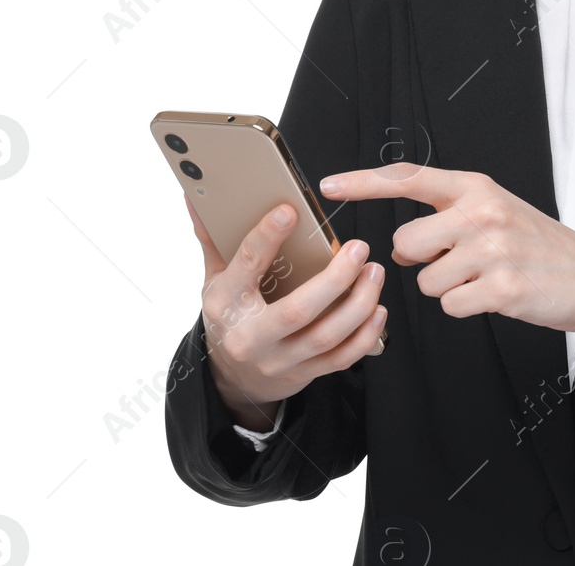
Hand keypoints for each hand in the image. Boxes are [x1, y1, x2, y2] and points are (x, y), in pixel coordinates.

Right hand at [187, 197, 386, 428]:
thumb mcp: (215, 280)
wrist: (234, 379)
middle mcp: (251, 336)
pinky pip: (341, 358)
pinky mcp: (304, 373)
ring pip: (326, 336)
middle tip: (359, 248)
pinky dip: (365, 334)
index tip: (290, 211)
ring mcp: (280, 359)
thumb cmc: (230, 317)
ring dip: (358, 303)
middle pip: (298, 310)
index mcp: (226, 304)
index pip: (246, 267)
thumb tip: (197, 196)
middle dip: (335, 279)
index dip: (267, 237)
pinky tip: (377, 308)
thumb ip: (213, 239)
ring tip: (374, 271)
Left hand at [320, 165, 574, 338]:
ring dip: (447, 288)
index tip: (329, 184)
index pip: (408, 177)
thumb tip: (398, 249)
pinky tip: (495, 296)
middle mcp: (482, 211)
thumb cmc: (542, 246)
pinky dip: (465, 308)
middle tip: (461, 262)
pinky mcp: (502, 287)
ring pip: (425, 280)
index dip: (364, 182)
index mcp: (477, 188)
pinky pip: (449, 306)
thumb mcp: (497, 213)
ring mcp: (492, 249)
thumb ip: (447, 220)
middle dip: (422, 260)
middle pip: (405, 241)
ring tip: (486, 278)